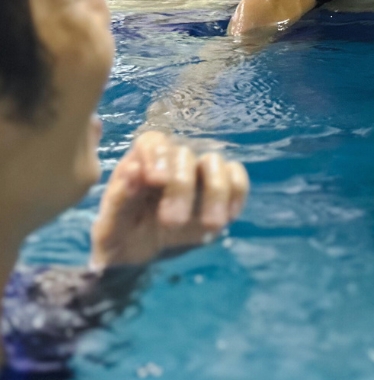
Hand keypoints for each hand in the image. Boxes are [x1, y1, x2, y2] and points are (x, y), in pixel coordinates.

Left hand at [89, 131, 248, 269]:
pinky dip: (237, 193)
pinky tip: (228, 217)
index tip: (156, 180)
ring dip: (216, 191)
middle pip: (185, 155)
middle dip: (182, 187)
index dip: (157, 156)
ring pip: (216, 163)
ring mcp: (200, 173)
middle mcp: (172, 160)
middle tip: (172, 221)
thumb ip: (118, 200)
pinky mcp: (223, 190)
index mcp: (140, 162)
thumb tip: (133, 171)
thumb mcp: (109, 228)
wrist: (140, 258)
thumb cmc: (120, 236)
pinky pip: (238, 179)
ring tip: (210, 224)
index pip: (153, 142)